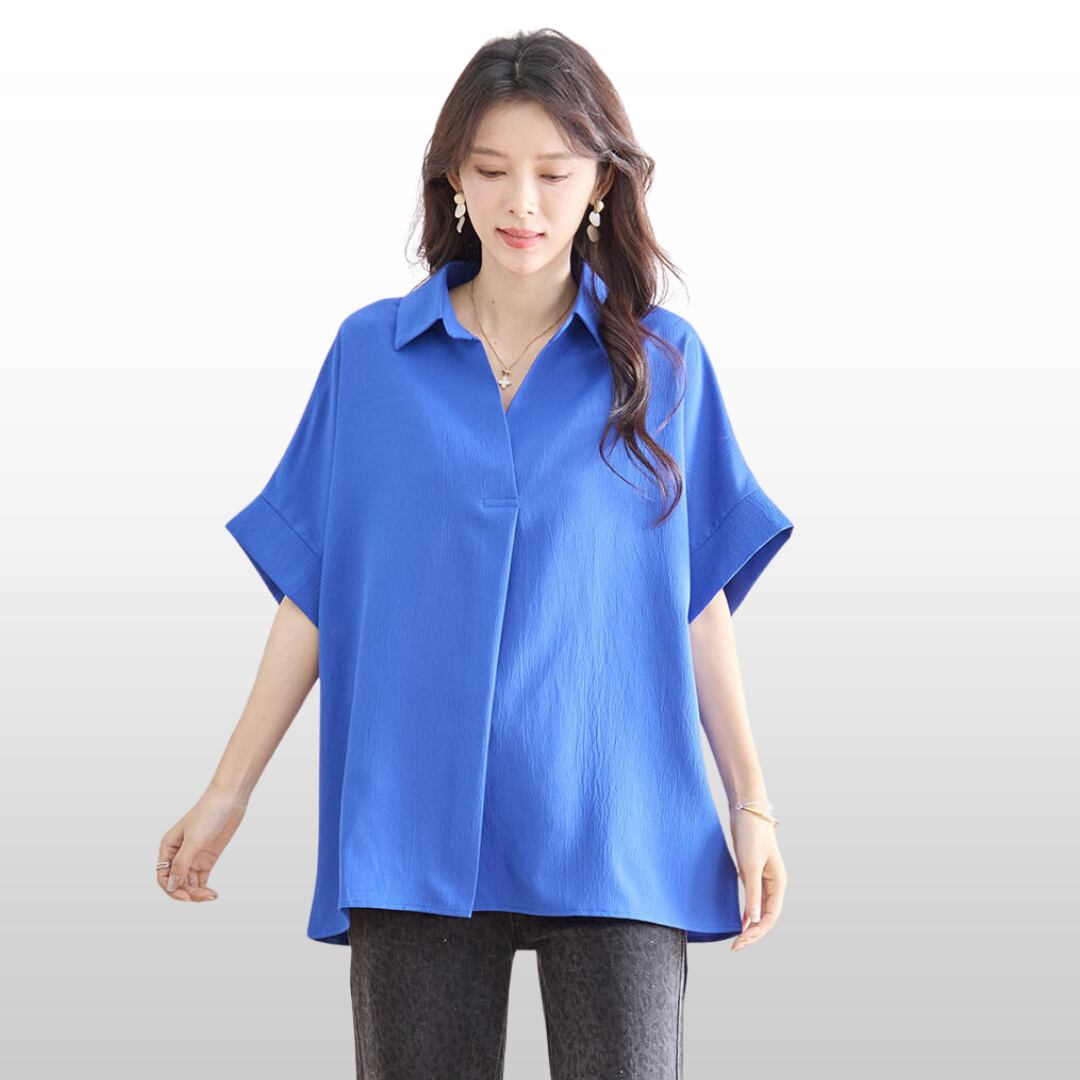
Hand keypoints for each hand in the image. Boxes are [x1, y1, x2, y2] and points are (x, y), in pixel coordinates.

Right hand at [157, 788, 247, 902]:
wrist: (229, 801)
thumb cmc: (208, 814)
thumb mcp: (194, 840)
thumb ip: (182, 863)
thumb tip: (172, 886)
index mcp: (168, 848)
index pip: (163, 877)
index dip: (172, 889)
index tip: (186, 896)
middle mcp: (178, 854)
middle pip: (176, 883)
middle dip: (187, 893)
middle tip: (202, 897)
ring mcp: (193, 857)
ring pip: (189, 883)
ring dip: (197, 893)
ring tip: (210, 896)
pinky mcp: (207, 859)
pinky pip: (200, 880)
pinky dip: (204, 889)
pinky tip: (212, 894)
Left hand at [728, 809, 786, 951]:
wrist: (747, 811)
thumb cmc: (752, 835)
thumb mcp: (750, 865)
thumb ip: (752, 893)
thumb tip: (752, 921)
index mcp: (779, 883)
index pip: (770, 917)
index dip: (757, 932)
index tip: (740, 941)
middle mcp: (774, 884)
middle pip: (766, 917)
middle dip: (753, 934)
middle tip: (735, 946)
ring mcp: (764, 880)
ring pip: (759, 910)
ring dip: (750, 926)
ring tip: (737, 940)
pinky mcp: (753, 873)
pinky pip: (753, 899)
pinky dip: (746, 912)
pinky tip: (740, 922)